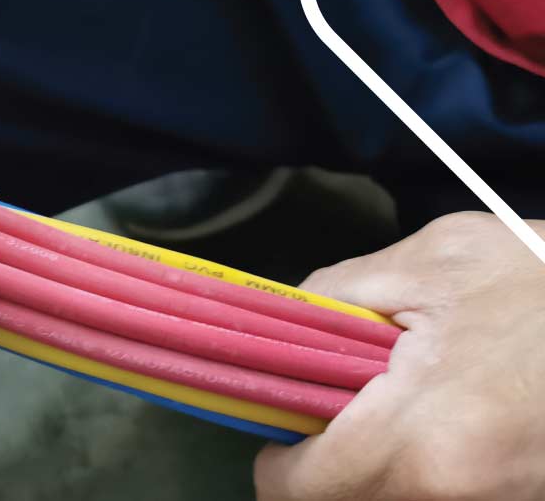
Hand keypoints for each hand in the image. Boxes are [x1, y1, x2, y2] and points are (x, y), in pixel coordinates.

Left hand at [255, 212, 544, 499]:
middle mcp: (459, 497)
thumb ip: (336, 292)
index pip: (302, 491)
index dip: (278, 460)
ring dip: (377, 475)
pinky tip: (444, 429)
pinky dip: (428, 479)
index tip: (281, 424)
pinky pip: (449, 500)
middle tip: (335, 413)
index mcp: (425, 439)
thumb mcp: (435, 260)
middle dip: (326, 469)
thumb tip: (282, 321)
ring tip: (396, 414)